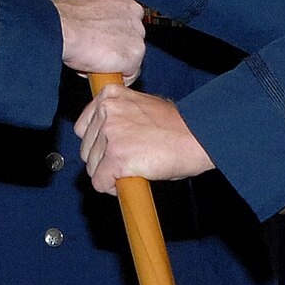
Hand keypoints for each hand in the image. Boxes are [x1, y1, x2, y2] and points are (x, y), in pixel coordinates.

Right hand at [53, 0, 145, 83]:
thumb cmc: (66, 17)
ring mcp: (137, 34)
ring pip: (132, 56)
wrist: (63, 28)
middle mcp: (134, 12)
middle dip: (117, 47)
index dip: (114, 31)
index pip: (127, 18)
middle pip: (132, 37)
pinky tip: (100, 70)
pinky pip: (130, 73)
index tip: (104, 37)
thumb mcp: (85, 3)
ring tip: (95, 60)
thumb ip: (98, 12)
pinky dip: (116, 76)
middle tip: (96, 51)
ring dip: (116, 62)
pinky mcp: (135, 54)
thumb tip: (93, 22)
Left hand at [74, 86, 213, 194]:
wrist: (200, 136)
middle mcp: (106, 112)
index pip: (83, 127)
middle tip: (129, 162)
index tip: (113, 150)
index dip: (99, 144)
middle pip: (86, 150)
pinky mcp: (116, 157)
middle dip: (104, 161)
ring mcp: (110, 134)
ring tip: (135, 168)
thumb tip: (104, 139)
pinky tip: (133, 179)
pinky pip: (100, 182)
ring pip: (92, 168)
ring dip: (110, 175)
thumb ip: (119, 118)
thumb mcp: (141, 109)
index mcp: (110, 96)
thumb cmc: (178, 126)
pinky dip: (113, 188)